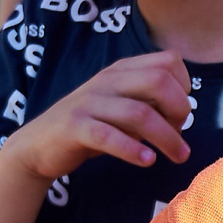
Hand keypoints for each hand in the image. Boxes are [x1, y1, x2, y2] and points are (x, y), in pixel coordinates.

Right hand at [7, 51, 191, 179]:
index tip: (181, 113)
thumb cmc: (91, 128)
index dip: (184, 87)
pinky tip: (147, 161)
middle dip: (180, 110)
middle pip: (158, 82)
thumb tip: (184, 112)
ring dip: (166, 138)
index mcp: (121, 71)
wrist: (39, 145)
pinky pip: (108, 135)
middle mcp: (107, 80)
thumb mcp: (123, 110)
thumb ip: (150, 105)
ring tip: (178, 156)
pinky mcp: (74, 127)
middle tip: (182, 135)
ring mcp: (89, 102)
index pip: (168, 62)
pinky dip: (132, 149)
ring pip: (139, 113)